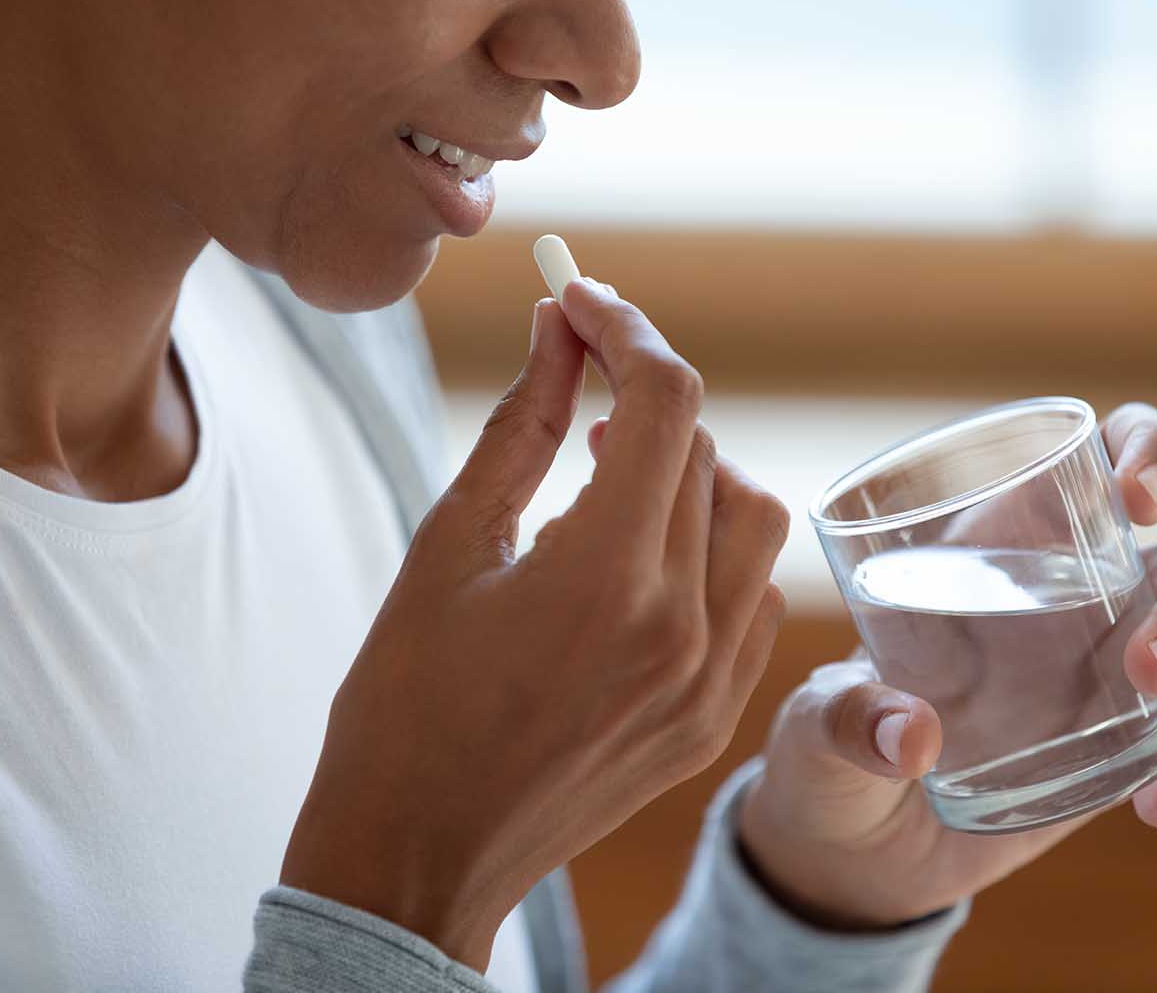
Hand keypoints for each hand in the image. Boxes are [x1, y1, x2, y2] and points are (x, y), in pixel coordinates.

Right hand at [281, 281, 789, 968]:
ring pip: (753, 521)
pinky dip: (712, 551)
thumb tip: (557, 330)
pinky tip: (643, 561)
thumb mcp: (448, 547)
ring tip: (615, 483)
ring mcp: (710, 682)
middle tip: (582, 391)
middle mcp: (681, 628)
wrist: (418, 854)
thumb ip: (522, 426)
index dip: (625, 329)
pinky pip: (751, 597)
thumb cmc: (403, 704)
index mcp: (603, 577)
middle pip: (711, 451)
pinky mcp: (714, 718)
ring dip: (695, 475)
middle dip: (647, 398)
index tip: (580, 300)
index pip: (664, 402)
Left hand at [737, 403, 1156, 928]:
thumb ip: (848, 719)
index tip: (1138, 497)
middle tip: (1147, 668)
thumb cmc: (825, 746)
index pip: (1093, 462)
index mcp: (996, 547)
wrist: (849, 848)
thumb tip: (910, 736)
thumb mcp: (815, 724)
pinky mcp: (1113, 750)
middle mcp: (1066, 599)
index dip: (1143, 451)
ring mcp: (1100, 675)